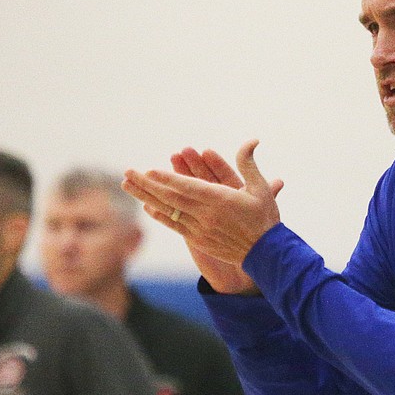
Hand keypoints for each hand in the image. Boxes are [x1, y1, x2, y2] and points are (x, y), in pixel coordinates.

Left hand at [123, 140, 284, 293]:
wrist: (266, 254)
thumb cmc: (265, 218)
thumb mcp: (261, 188)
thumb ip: (249, 163)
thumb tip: (252, 140)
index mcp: (221, 200)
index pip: (189, 187)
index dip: (168, 179)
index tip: (149, 170)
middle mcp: (207, 215)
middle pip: (171, 197)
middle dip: (147, 184)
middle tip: (127, 172)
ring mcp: (200, 228)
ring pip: (168, 210)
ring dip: (146, 197)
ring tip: (128, 185)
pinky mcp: (198, 239)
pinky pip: (175, 225)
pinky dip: (160, 215)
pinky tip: (147, 207)